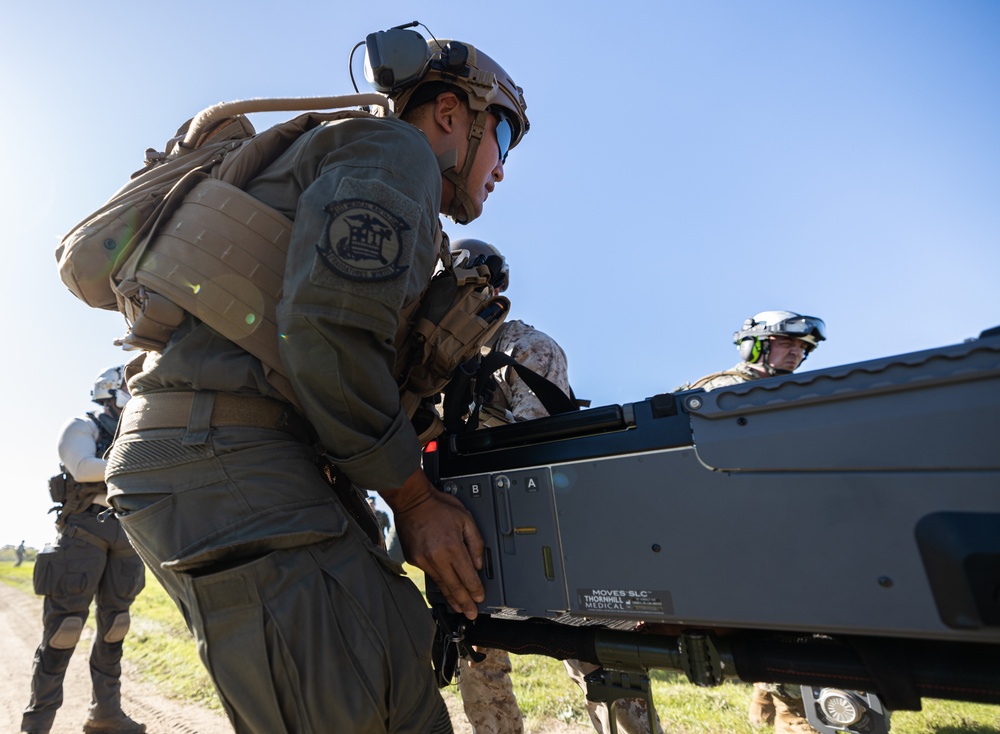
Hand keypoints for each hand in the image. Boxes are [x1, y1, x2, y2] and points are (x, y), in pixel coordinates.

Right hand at [380, 469, 484, 618]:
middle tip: (471, 614)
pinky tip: (445, 590)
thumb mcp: (465, 518)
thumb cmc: (438, 506)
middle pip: (454, 587)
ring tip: (459, 608)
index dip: (475, 590)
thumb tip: (478, 563)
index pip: (468, 576)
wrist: (411, 501)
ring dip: (451, 598)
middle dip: (465, 602)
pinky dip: (439, 584)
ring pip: (441, 584)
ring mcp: (423, 560)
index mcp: (452, 547)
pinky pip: (430, 575)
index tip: (480, 598)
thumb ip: (475, 542)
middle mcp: (437, 557)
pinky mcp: (414, 560)